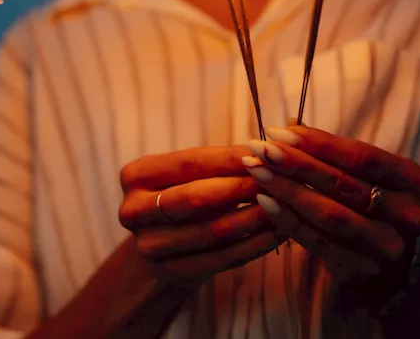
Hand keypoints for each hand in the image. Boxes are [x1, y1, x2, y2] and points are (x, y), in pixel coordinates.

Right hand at [118, 146, 282, 285]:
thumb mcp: (189, 176)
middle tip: (280, 180)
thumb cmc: (183, 199)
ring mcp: (150, 245)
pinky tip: (278, 233)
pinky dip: (254, 245)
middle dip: (243, 188)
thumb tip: (268, 149)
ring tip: (285, 206)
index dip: (231, 158)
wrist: (161, 249)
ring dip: (254, 218)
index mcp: (136, 175)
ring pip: (212, 231)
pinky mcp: (172, 272)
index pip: (190, 163)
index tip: (268, 152)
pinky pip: (222, 259)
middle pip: (196, 197)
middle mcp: (134, 210)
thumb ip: (220, 162)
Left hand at [244, 122, 419, 300]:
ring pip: (329, 213)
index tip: (278, 131)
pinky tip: (264, 201)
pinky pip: (318, 242)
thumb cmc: (373, 207)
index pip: (363, 156)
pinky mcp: (363, 271)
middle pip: (344, 184)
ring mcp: (388, 247)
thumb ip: (333, 153)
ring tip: (256, 170)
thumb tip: (289, 125)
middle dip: (295, 163)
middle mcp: (409, 215)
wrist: (393, 270)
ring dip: (287, 189)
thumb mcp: (366, 177)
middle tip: (259, 148)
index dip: (319, 142)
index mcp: (415, 181)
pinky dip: (288, 220)